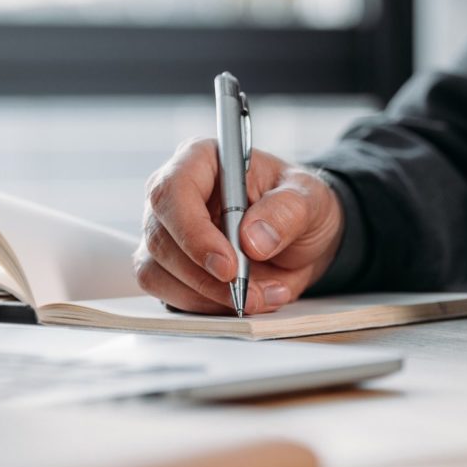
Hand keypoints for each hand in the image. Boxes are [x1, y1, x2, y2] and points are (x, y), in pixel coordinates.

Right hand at [135, 138, 344, 314]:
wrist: (301, 236)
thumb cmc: (297, 204)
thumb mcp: (309, 199)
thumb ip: (286, 212)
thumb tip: (252, 239)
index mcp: (202, 160)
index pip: (172, 191)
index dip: (193, 232)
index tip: (228, 266)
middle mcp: (174, 195)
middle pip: (160, 238)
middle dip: (205, 277)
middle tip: (249, 292)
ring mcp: (166, 232)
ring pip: (157, 272)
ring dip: (207, 296)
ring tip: (258, 296)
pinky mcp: (168, 267)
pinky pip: (168, 294)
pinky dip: (205, 306)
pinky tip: (240, 300)